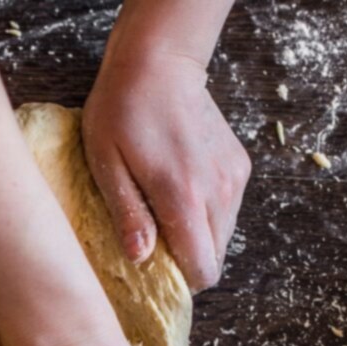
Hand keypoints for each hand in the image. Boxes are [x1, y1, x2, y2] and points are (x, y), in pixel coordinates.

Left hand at [83, 52, 250, 291]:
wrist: (157, 64)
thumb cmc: (121, 113)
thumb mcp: (108, 167)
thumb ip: (128, 215)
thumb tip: (141, 259)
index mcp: (184, 198)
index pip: (202, 268)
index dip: (182, 281)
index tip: (157, 274)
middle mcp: (218, 192)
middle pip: (215, 259)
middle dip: (188, 262)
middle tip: (155, 246)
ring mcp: (233, 178)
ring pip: (223, 238)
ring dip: (197, 239)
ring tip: (165, 217)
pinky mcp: (238, 166)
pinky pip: (227, 212)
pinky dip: (206, 216)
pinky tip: (180, 196)